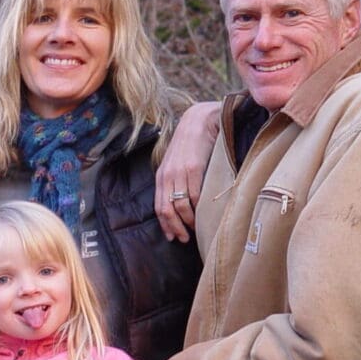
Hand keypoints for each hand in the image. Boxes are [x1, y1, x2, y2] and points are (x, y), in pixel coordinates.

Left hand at [155, 101, 221, 241]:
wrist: (200, 120)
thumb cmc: (191, 143)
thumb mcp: (176, 162)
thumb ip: (175, 180)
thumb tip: (180, 202)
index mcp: (162, 175)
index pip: (159, 206)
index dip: (165, 224)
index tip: (172, 236)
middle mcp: (167, 176)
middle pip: (167, 210)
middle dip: (175, 228)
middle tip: (184, 239)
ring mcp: (179, 173)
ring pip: (180, 206)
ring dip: (188, 222)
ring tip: (195, 230)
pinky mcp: (193, 169)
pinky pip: (194, 195)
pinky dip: (198, 209)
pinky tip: (202, 215)